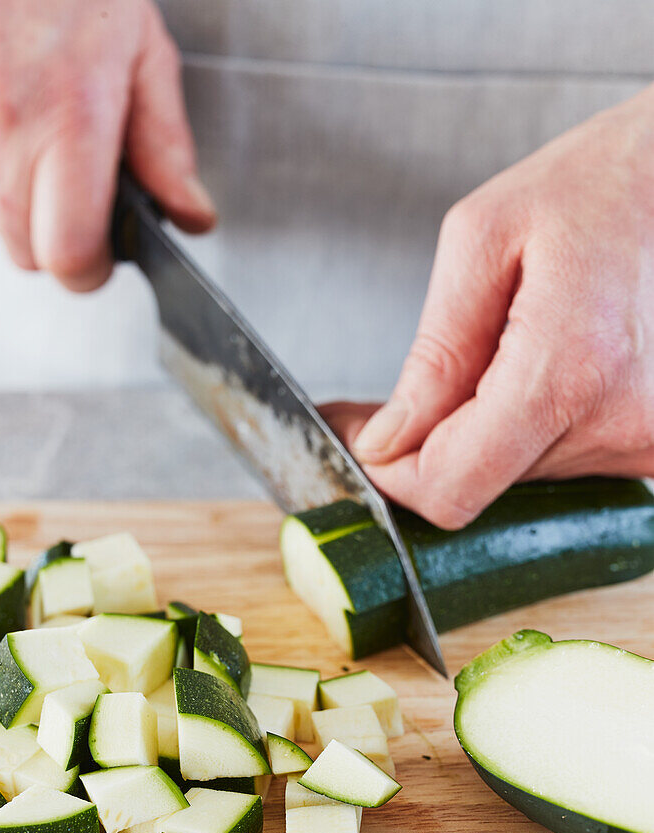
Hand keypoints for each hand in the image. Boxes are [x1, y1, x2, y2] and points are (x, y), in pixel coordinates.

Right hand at [0, 0, 214, 290]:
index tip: (106, 254)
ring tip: (44, 144)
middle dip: (60, 241)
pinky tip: (6, 127)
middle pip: (28, 255)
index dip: (93, 269)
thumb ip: (167, 149)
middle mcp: (3, 130)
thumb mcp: (145, 56)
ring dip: (21, 209)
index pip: (69, 256)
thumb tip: (190, 214)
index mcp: (70, 121)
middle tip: (82, 194)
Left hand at [323, 87, 653, 528]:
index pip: (451, 487)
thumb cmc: (596, 187)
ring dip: (481, 433)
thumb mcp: (483, 240)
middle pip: (480, 485)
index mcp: (571, 370)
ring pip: (515, 478)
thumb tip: (388, 440)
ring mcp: (645, 443)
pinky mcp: (652, 445)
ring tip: (494, 353)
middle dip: (431, 444)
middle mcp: (620, 425)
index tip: (365, 437)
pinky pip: (556, 461)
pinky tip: (526, 371)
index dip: (392, 473)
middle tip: (413, 388)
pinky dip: (522, 430)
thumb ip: (432, 354)